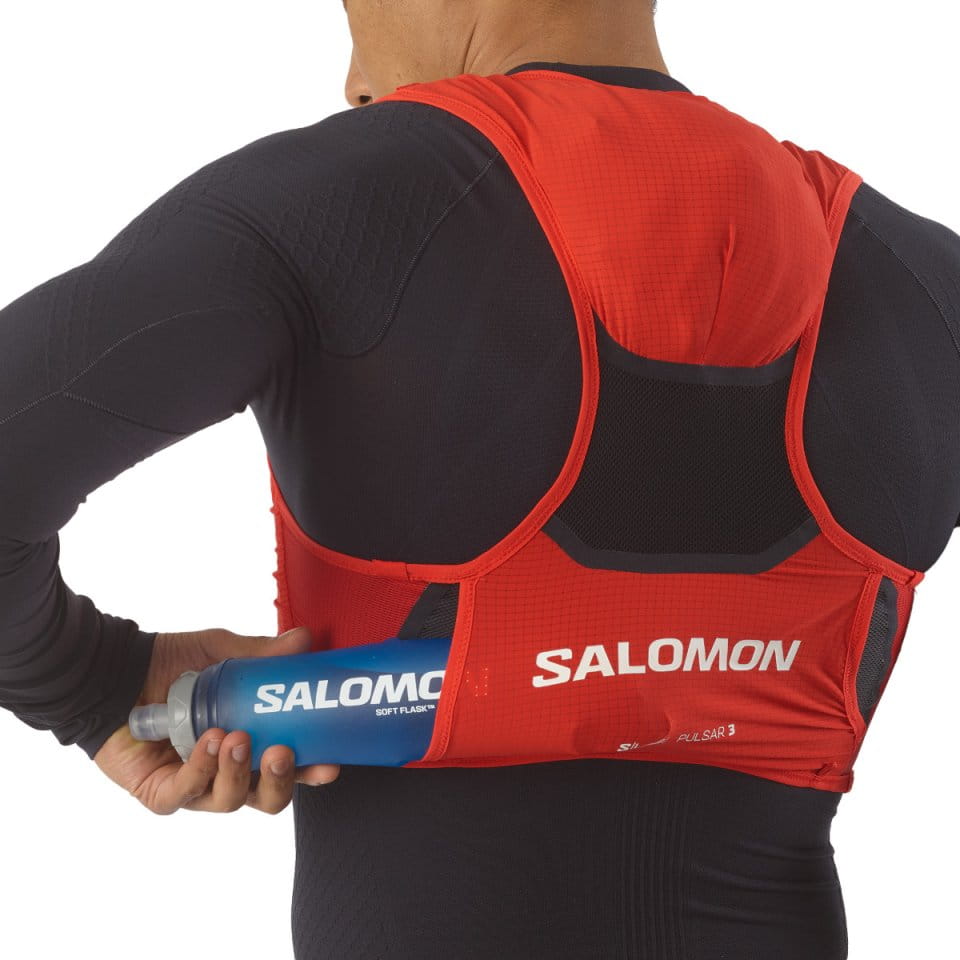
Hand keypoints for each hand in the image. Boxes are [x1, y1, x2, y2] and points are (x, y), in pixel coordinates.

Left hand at [94, 626, 340, 813]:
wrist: (114, 670)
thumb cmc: (169, 665)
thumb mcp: (220, 654)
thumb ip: (261, 653)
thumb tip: (304, 640)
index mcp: (249, 743)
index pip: (288, 768)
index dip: (311, 771)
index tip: (330, 761)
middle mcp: (226, 770)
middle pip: (265, 799)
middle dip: (280, 782)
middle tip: (282, 753)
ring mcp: (194, 785)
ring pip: (229, 800)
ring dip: (238, 772)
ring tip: (237, 738)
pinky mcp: (161, 793)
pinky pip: (186, 794)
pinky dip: (201, 769)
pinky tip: (209, 740)